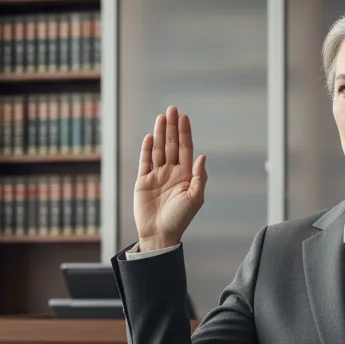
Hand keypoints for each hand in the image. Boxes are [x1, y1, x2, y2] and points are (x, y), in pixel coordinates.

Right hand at [134, 105, 206, 250]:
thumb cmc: (180, 219)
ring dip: (159, 133)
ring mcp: (156, 176)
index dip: (184, 133)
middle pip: (171, 145)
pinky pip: (144, 162)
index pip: (185, 149)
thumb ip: (199, 177)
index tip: (184, 117)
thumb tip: (202, 156)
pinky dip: (146, 149)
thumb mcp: (195, 199)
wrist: (159, 234)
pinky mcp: (143, 182)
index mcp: (185, 175)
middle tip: (172, 109)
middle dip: (172, 127)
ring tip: (161, 117)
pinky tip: (148, 137)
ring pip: (158, 149)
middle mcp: (171, 172)